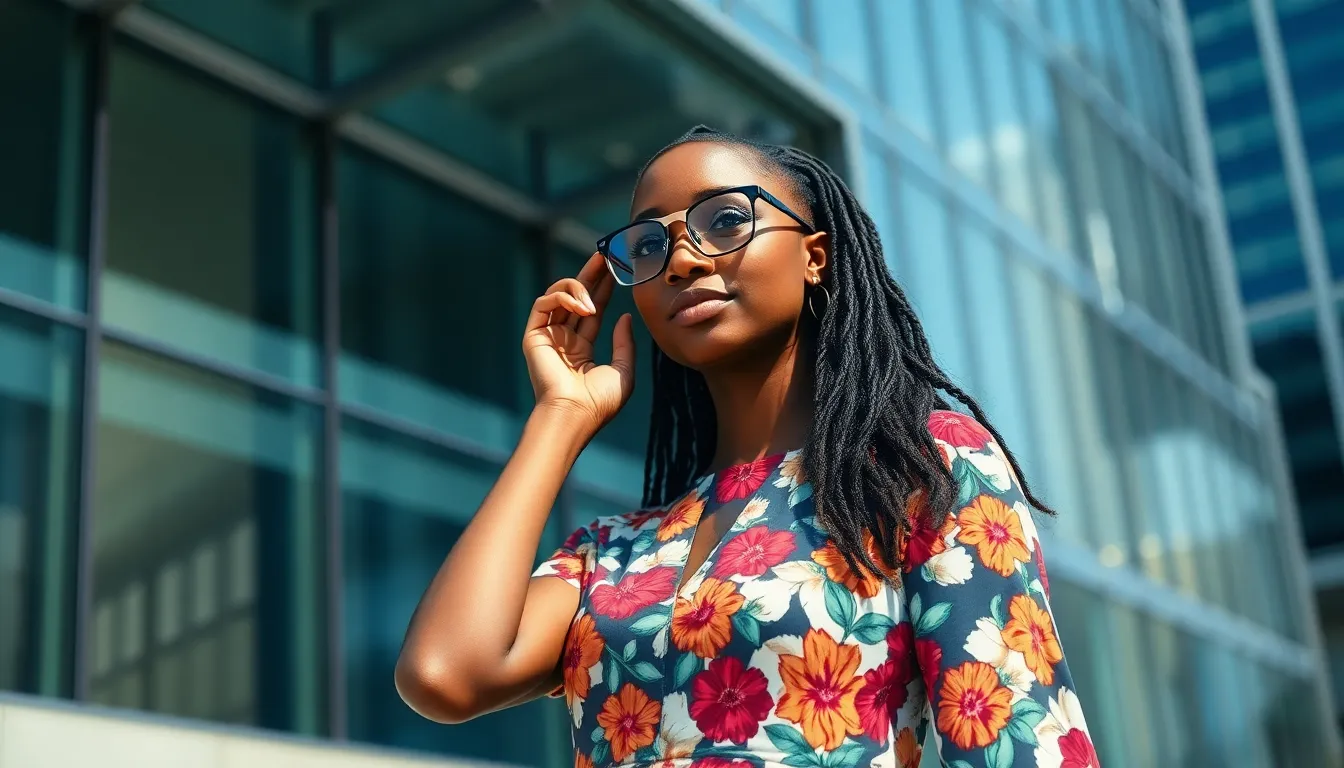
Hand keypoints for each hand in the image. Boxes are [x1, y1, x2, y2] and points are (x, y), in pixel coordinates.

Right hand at [522, 252, 635, 433]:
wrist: (574, 415)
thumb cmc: (599, 401)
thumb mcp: (623, 370)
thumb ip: (624, 342)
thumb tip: (624, 316)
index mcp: (582, 349)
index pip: (594, 310)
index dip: (605, 288)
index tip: (617, 268)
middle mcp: (563, 339)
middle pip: (577, 297)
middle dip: (590, 274)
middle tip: (605, 254)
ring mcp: (547, 336)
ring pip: (559, 295)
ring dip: (578, 286)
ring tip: (594, 294)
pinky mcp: (533, 335)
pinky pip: (544, 303)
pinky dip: (562, 297)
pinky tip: (581, 305)